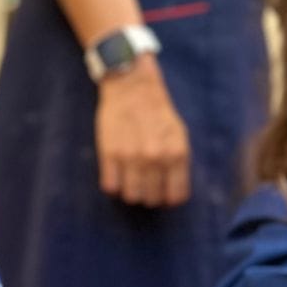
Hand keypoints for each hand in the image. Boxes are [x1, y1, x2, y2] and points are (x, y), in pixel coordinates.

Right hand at [96, 54, 190, 206]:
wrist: (131, 87)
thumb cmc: (156, 111)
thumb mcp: (178, 134)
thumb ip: (177, 162)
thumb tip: (171, 191)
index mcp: (177, 153)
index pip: (175, 196)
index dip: (168, 198)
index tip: (162, 192)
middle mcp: (155, 157)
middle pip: (151, 199)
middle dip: (148, 195)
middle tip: (144, 184)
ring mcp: (131, 156)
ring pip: (130, 196)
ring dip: (130, 191)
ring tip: (129, 179)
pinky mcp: (109, 154)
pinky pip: (110, 186)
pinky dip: (113, 184)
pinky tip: (116, 172)